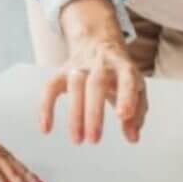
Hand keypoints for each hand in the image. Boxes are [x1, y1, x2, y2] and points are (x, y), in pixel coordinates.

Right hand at [39, 0, 147, 144]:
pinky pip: (50, 87)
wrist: (98, 42)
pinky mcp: (62, 72)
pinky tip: (46, 128)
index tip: (122, 115)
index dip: (126, 96)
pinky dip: (46, 107)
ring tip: (78, 139)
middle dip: (94, 112)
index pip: (126, 78)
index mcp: (123, 67)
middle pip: (96, 84)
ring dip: (75, 115)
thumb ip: (136, 113)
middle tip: (94, 139)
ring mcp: (80, 67)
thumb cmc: (119, 73)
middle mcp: (101, 64)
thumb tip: (133, 138)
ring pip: (75, 86)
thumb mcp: (135, 88)